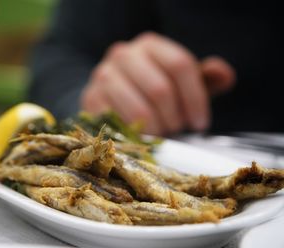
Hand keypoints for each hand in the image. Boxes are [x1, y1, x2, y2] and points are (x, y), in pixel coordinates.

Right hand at [80, 32, 235, 134]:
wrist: (110, 93)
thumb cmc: (151, 88)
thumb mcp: (180, 81)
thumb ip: (205, 77)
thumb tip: (224, 75)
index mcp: (149, 44)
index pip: (180, 65)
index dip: (196, 98)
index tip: (201, 123)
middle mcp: (123, 54)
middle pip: (160, 89)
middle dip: (175, 117)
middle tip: (179, 130)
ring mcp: (103, 76)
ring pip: (140, 109)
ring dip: (157, 129)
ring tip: (162, 134)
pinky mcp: (90, 100)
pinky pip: (119, 124)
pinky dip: (135, 136)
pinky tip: (143, 137)